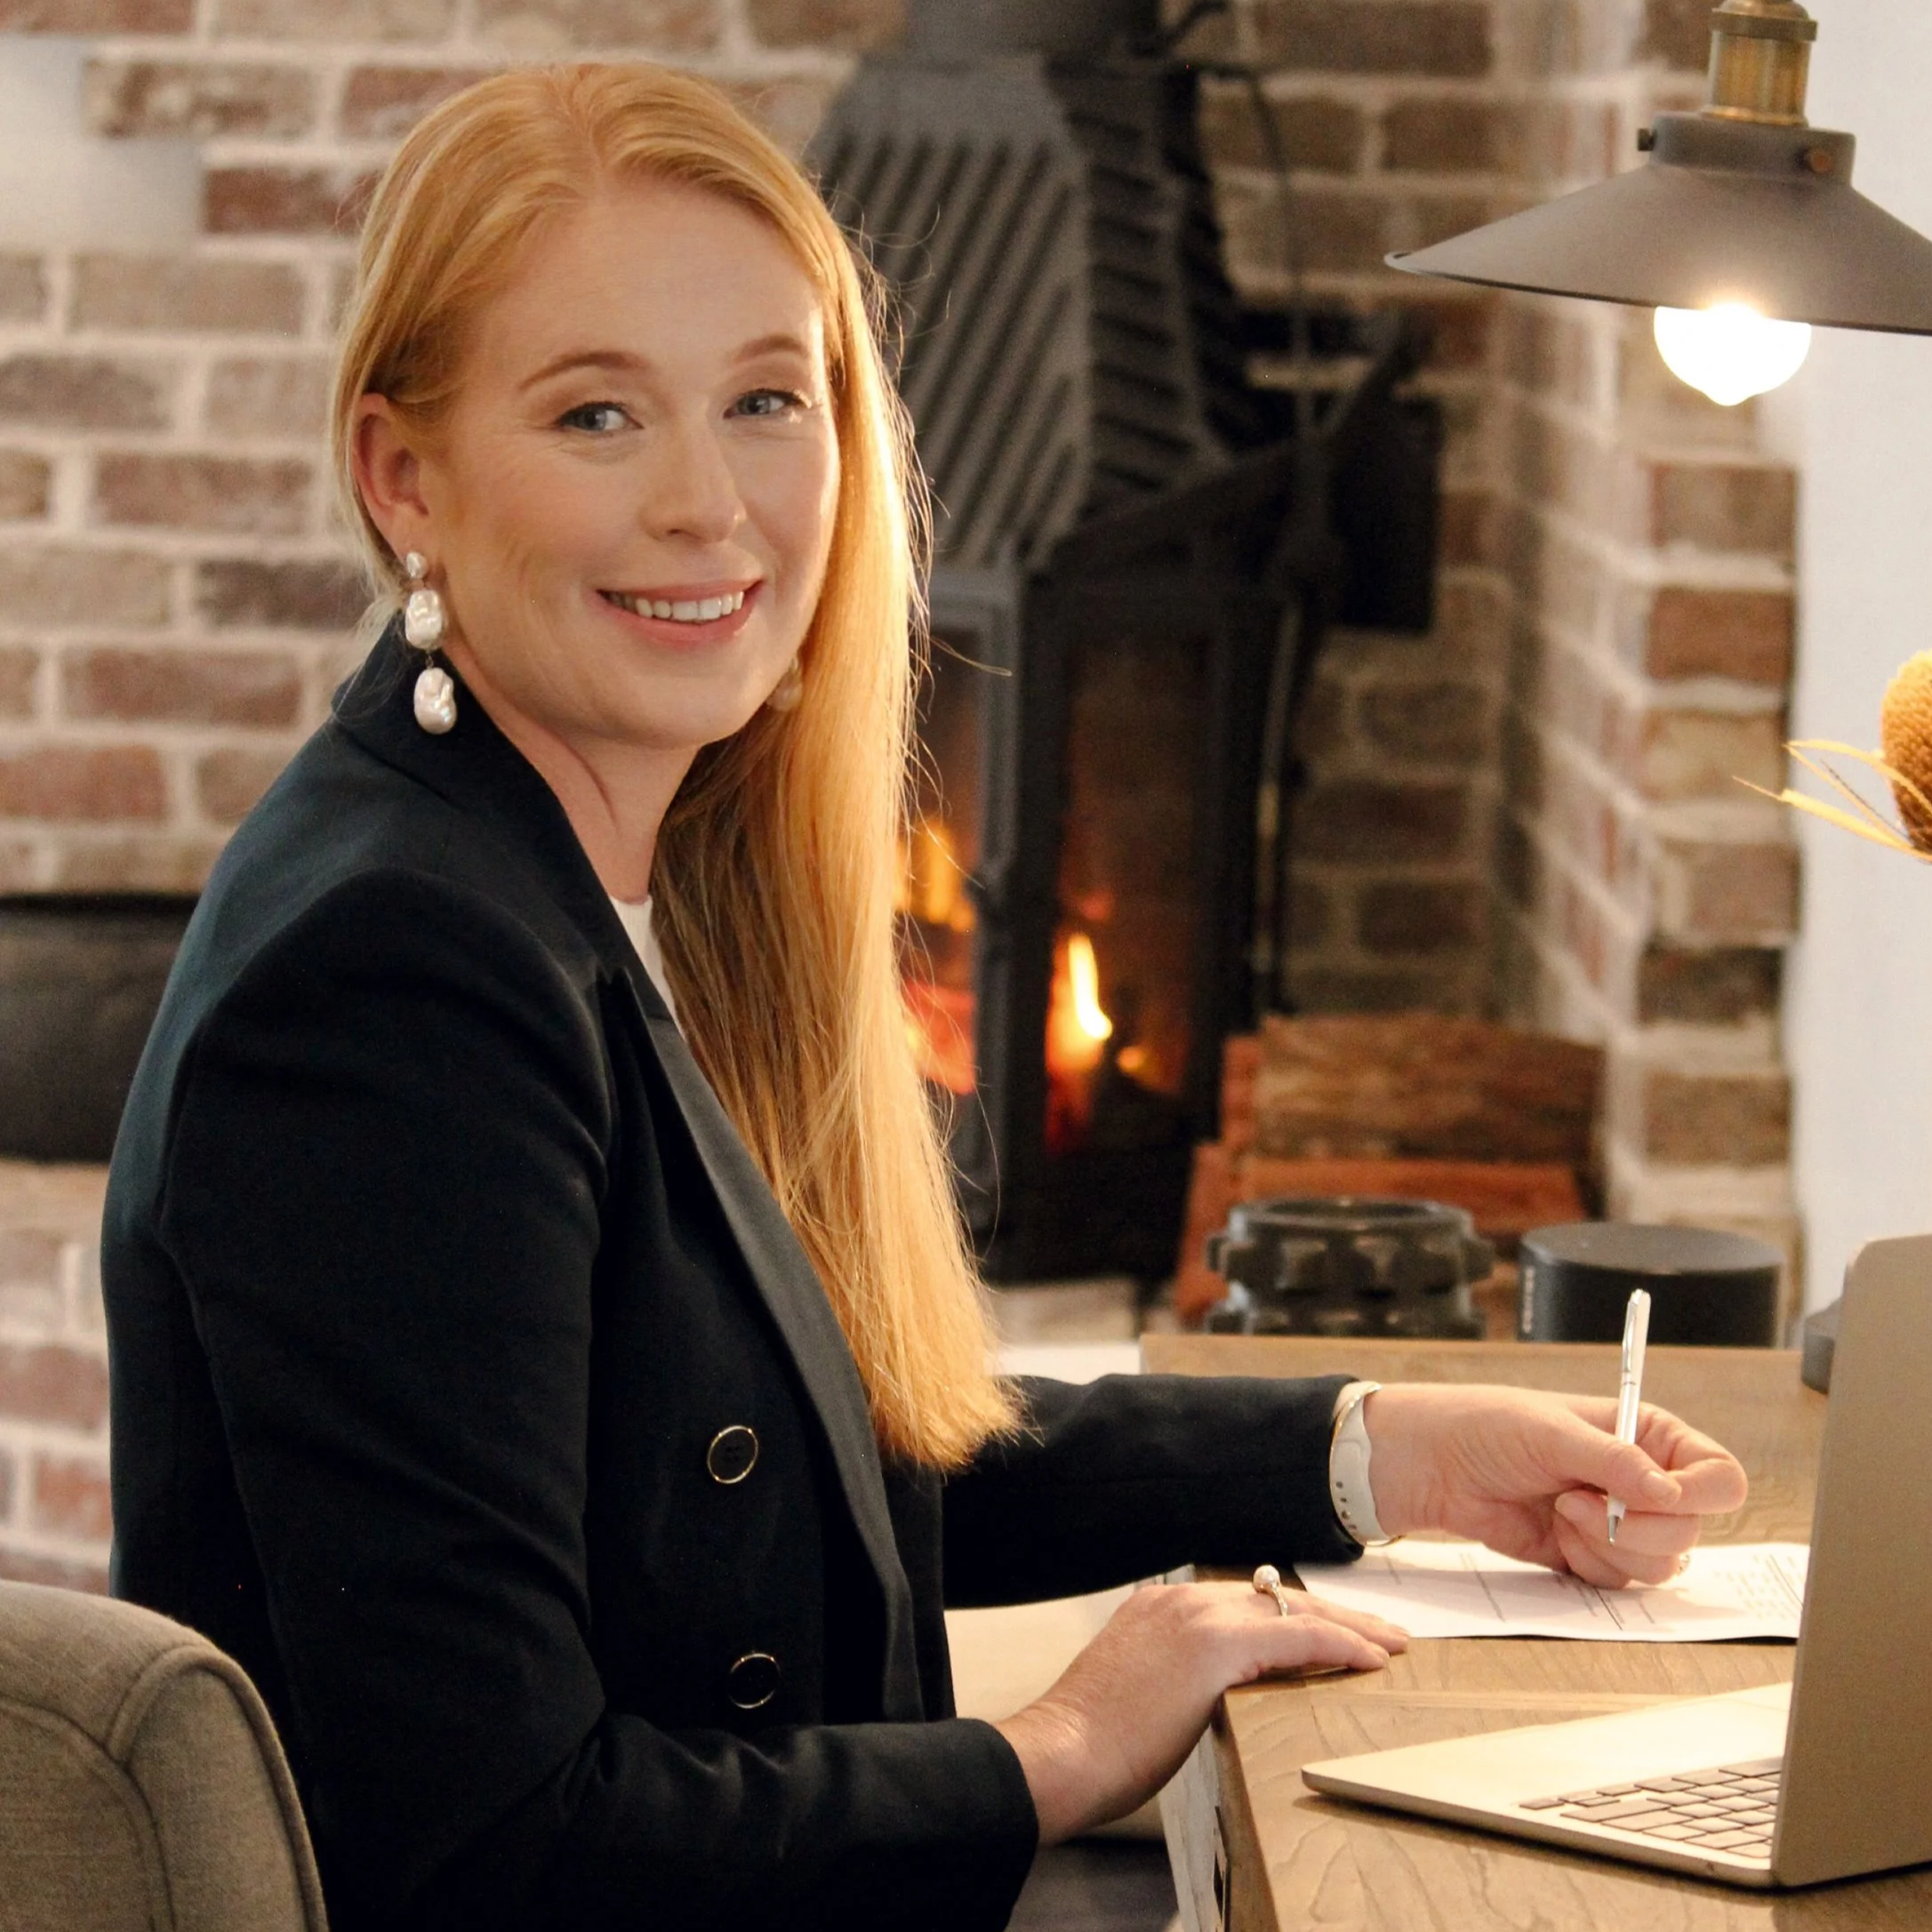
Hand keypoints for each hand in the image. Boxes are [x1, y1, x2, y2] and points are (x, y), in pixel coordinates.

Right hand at [993, 1580, 1406, 1843]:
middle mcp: (1180, 1600)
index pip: (1244, 1602)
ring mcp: (1198, 1616)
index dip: (1292, 1614)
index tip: (1327, 1629)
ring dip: (1348, 1625)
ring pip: (1294, 1609)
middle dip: (1332, 1613)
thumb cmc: (1092, 1742)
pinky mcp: (1217, 1645)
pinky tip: (1370, 1658)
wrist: (1063, 1751)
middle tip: (1378, 1630)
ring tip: (1389, 1643)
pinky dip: (1340, 1643)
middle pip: (1275, 1597)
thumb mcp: (1138, 1692)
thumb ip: (1175, 1679)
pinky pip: (1297, 1635)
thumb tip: (1205, 1698)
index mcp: (1158, 1606)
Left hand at [1363, 1384, 1748, 1588]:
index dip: (1703, 1493)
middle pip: (1692, 1530)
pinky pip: (1621, 1582)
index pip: (1719, 1475)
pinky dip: (1590, 1566)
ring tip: (1560, 1511)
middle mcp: (1646, 1482)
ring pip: (1661, 1564)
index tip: (1663, 1498)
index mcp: (1650, 1436)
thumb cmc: (1489, 1427)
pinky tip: (1554, 1535)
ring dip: (1608, 1546)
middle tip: (1576, 1500)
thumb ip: (1614, 1461)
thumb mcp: (1550, 1432)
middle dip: (1634, 1525)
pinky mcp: (1594, 1555)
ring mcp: (1621, 1523)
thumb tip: (1669, 1493)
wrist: (1436, 1467)